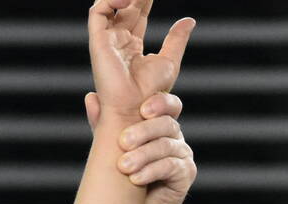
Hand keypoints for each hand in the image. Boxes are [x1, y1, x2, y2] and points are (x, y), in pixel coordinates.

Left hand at [84, 90, 195, 203]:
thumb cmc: (123, 178)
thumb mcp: (111, 148)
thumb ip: (104, 124)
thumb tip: (91, 98)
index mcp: (160, 125)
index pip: (168, 105)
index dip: (160, 103)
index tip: (142, 110)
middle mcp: (175, 137)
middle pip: (166, 124)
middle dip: (144, 131)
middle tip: (123, 142)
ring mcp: (183, 155)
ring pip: (166, 146)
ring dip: (143, 155)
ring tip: (123, 166)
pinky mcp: (186, 175)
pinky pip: (171, 167)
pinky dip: (151, 171)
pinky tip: (135, 178)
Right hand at [86, 0, 195, 130]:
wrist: (135, 109)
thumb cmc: (151, 93)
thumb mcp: (169, 61)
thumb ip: (177, 39)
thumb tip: (189, 20)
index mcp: (131, 46)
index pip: (136, 14)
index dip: (144, 1)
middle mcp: (116, 41)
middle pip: (123, 7)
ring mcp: (106, 40)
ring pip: (107, 5)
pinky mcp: (98, 41)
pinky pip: (98, 12)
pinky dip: (110, 0)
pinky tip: (128, 0)